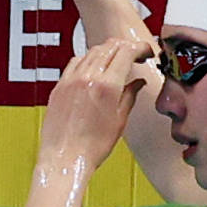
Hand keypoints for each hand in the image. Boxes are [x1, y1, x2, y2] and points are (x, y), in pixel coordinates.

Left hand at [41, 38, 152, 169]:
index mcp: (107, 86)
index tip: (146, 52)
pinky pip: (75, 62)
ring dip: (107, 51)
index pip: (126, 51)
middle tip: (135, 55)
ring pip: (92, 51)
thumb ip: (130, 96)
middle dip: (125, 47)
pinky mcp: (59, 85)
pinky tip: (94, 68)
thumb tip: (138, 82)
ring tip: (116, 62)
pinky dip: (88, 59)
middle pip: (109, 47)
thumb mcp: (119, 121)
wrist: (65, 159)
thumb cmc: (92, 147)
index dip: (140, 47)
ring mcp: (71, 80)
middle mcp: (87, 77)